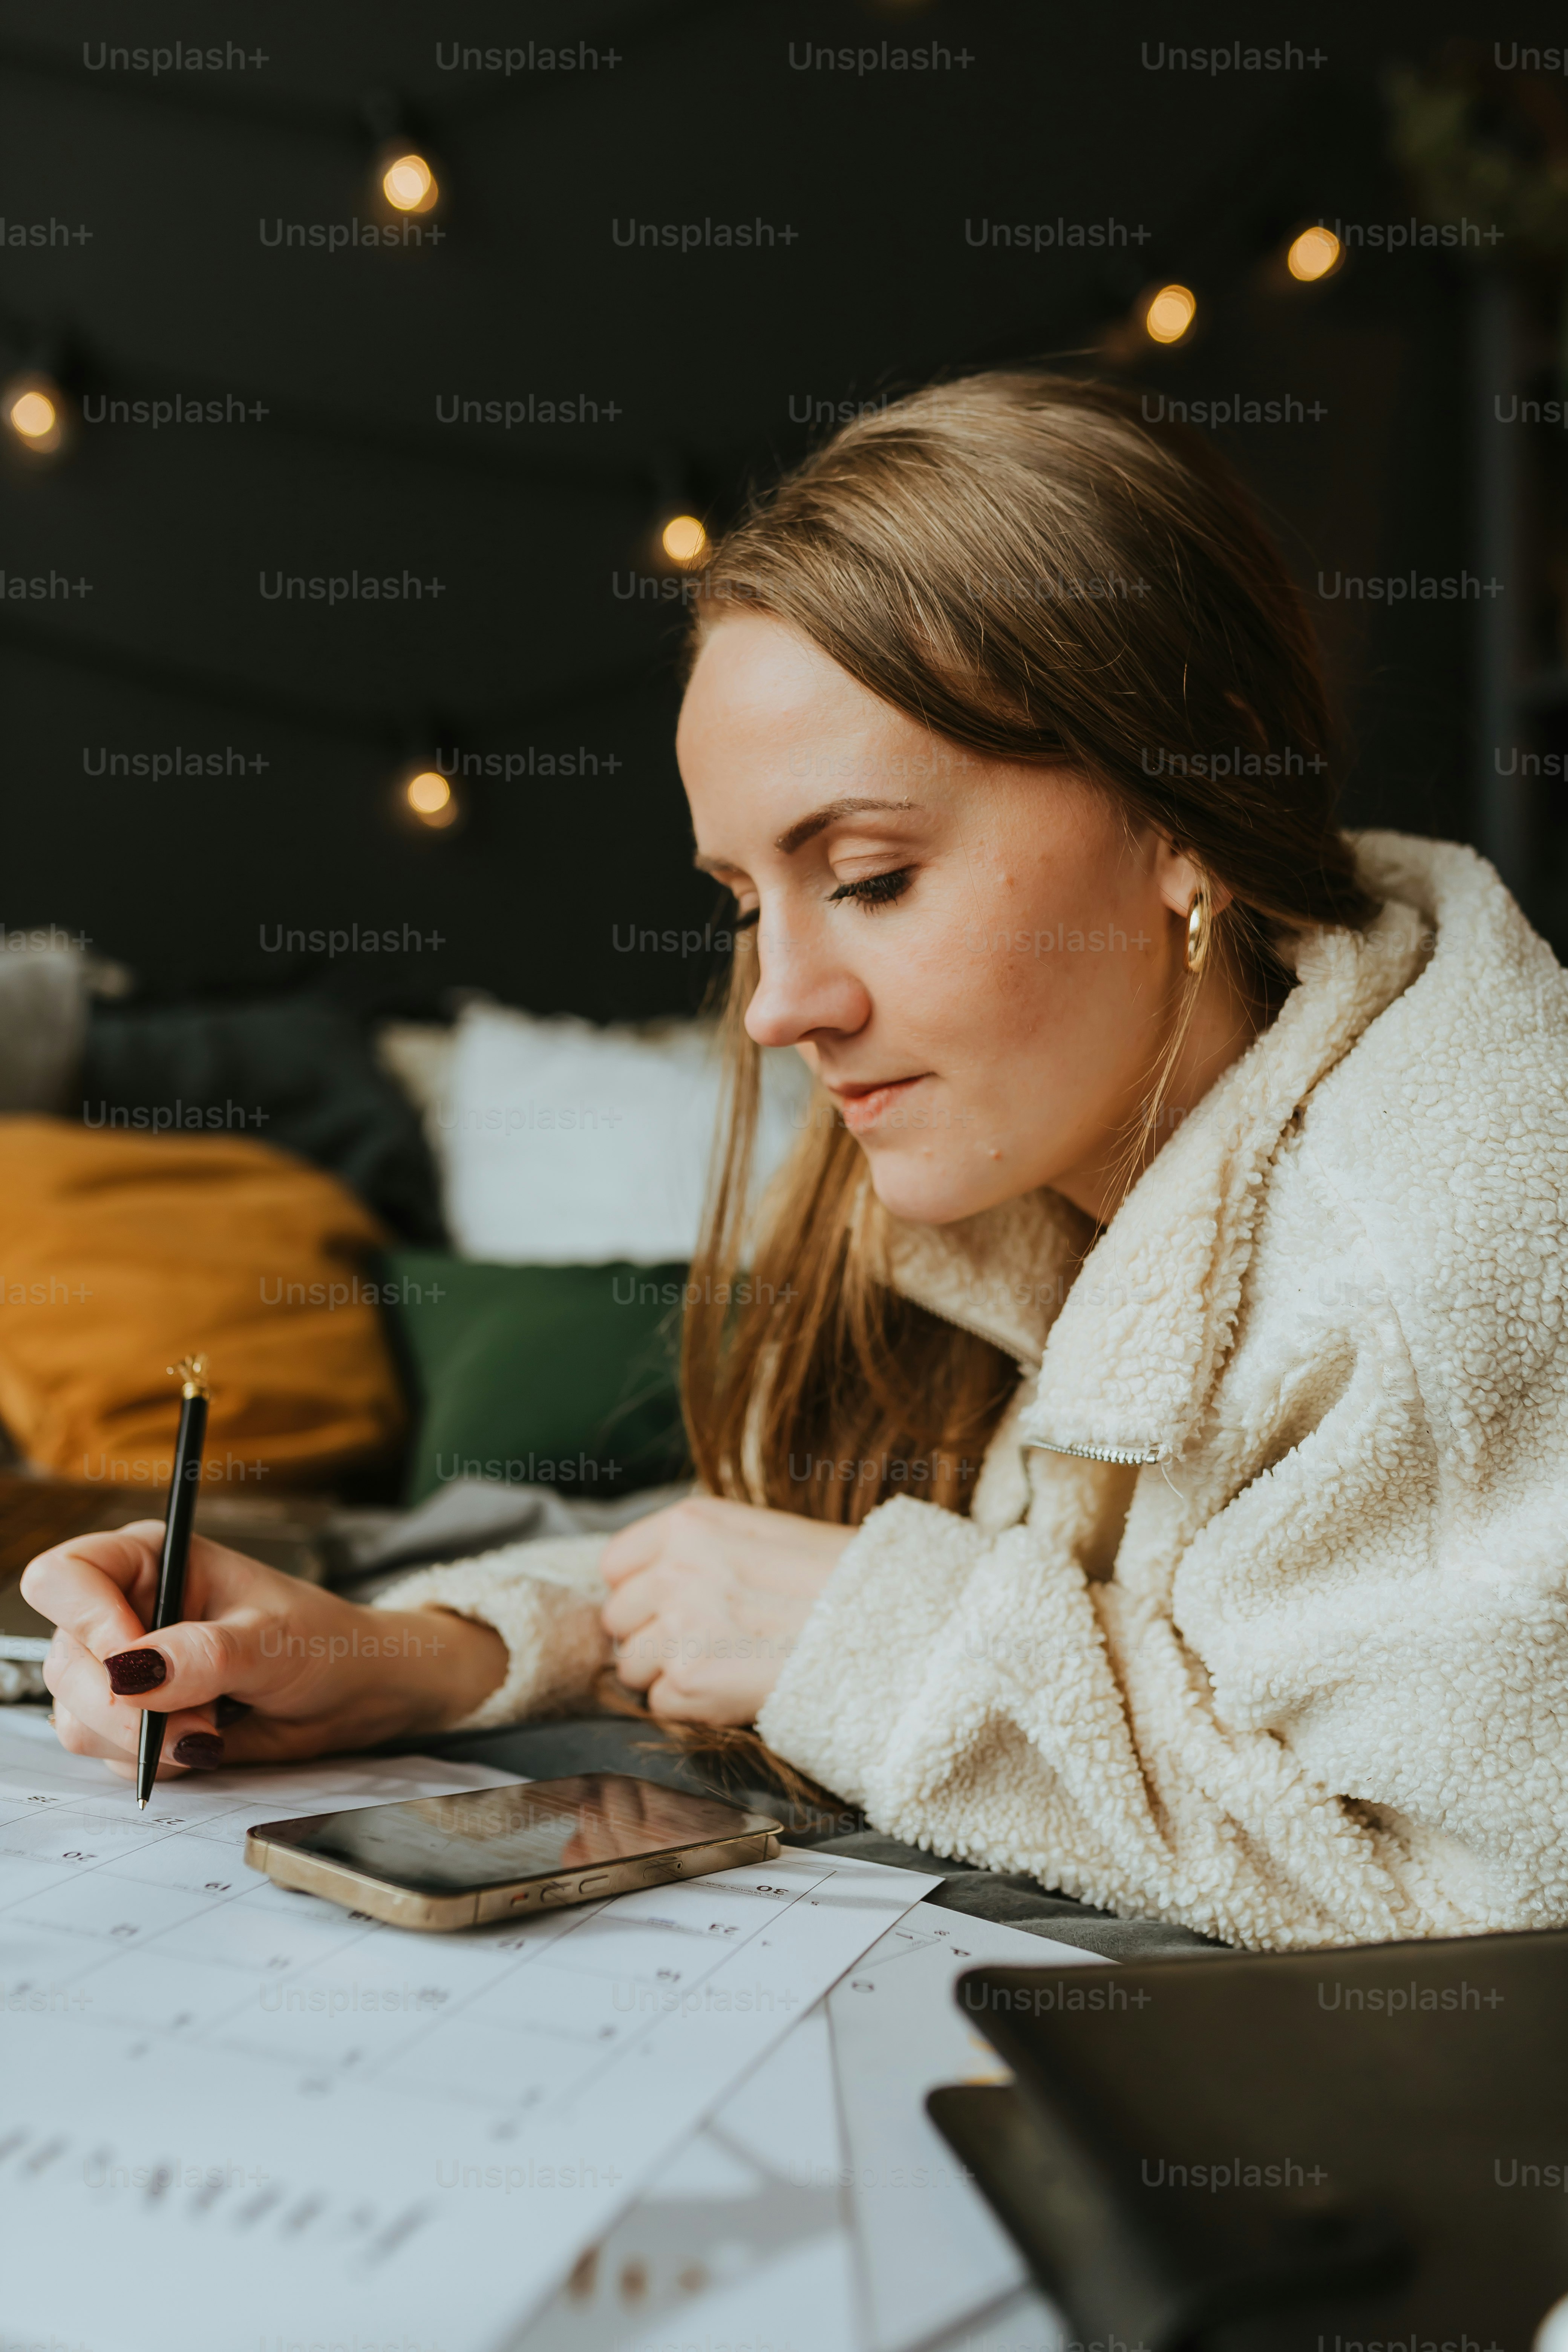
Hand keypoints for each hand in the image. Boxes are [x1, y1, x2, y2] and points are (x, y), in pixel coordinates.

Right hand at [21, 1521, 507, 1782]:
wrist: (351, 1694)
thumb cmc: (325, 1642)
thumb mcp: (274, 1641)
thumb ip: (204, 1655)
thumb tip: (130, 1673)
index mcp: (150, 1559)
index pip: (64, 1576)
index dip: (87, 1622)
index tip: (134, 1663)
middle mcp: (125, 1610)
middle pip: (64, 1662)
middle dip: (125, 1707)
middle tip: (197, 1721)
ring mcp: (125, 1669)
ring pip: (78, 1717)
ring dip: (142, 1740)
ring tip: (212, 1729)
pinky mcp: (136, 1718)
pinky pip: (108, 1755)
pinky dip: (154, 1761)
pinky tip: (204, 1743)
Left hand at [599, 1496, 850, 1725]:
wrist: (885, 1624)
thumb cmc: (834, 1578)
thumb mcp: (759, 1534)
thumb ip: (697, 1551)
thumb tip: (650, 1584)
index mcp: (689, 1524)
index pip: (615, 1565)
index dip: (639, 1591)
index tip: (669, 1605)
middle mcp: (675, 1569)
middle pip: (616, 1618)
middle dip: (650, 1635)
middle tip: (706, 1641)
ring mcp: (679, 1627)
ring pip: (630, 1666)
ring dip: (667, 1674)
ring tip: (725, 1665)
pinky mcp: (691, 1680)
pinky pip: (659, 1704)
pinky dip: (690, 1707)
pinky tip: (734, 1688)